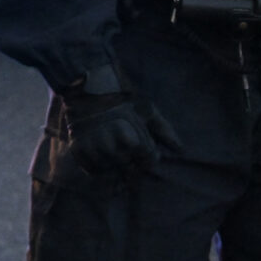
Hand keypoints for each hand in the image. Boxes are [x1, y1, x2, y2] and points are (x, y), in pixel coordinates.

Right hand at [59, 72, 183, 181]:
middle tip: (123, 139)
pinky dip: (98, 165)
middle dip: (131, 157)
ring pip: (111, 171)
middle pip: (129, 167)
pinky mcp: (79, 151)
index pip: (147, 161)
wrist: (88, 89)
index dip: (147, 152)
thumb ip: (165, 131)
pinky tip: (100, 150)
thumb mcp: (147, 110)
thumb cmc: (123, 99)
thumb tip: (181, 150)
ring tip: (111, 143)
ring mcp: (94, 151)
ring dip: (114, 162)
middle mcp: (112, 149)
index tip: (140, 140)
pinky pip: (93, 170)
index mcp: (131, 140)